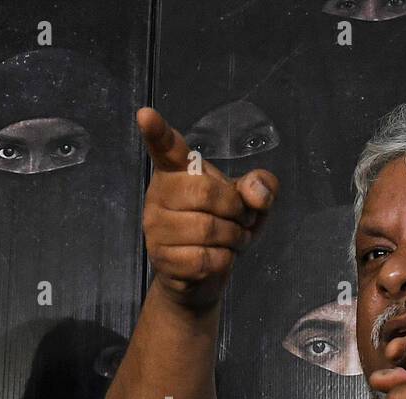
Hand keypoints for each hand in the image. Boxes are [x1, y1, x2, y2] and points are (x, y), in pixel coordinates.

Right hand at [137, 107, 277, 311]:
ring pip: (207, 229)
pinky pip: (204, 258)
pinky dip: (224, 261)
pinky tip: (219, 259)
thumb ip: (260, 187)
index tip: (146, 114)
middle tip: (241, 220)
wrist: (201, 277)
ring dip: (234, 238)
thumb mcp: (249, 203)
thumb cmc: (222, 228)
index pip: (165, 148)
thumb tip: (256, 193)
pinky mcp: (162, 258)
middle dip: (236, 210)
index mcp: (176, 171)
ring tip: (234, 240)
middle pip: (206, 193)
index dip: (157, 132)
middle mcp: (159, 195)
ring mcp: (156, 228)